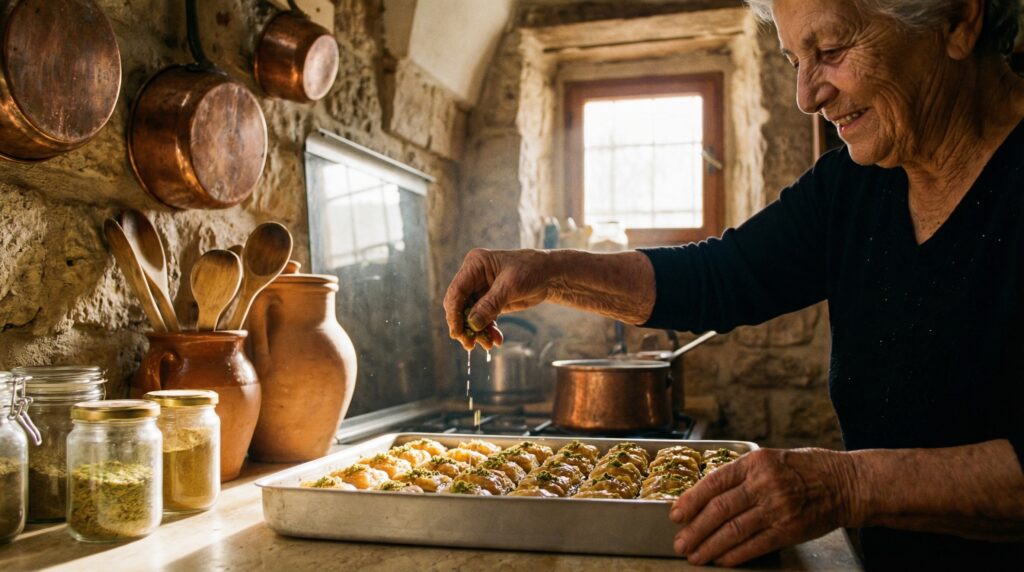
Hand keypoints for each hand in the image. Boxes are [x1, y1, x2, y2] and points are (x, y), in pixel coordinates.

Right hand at [443, 248, 552, 349]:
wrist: (549, 274)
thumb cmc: (531, 270)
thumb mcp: (511, 286)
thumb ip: (490, 305)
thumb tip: (472, 324)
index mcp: (474, 265)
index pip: (456, 291)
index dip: (454, 314)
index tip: (457, 333)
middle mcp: (473, 277)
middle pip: (460, 305)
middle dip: (464, 326)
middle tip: (470, 344)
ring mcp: (481, 290)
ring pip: (470, 316)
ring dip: (477, 331)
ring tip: (487, 345)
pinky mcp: (489, 302)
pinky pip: (483, 320)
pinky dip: (488, 330)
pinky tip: (496, 340)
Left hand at [669, 448, 858, 566]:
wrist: (846, 483)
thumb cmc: (805, 470)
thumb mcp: (770, 460)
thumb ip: (742, 475)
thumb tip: (706, 497)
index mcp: (755, 462)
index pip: (714, 482)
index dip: (691, 500)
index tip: (675, 514)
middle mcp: (764, 483)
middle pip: (720, 510)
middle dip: (695, 529)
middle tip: (680, 544)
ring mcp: (778, 507)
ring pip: (734, 530)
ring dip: (710, 546)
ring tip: (695, 556)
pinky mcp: (790, 529)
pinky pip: (756, 545)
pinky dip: (735, 555)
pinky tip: (722, 561)